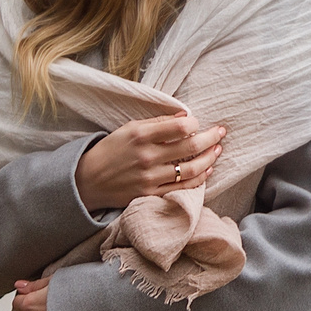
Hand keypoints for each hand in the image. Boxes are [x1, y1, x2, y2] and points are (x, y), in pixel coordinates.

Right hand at [73, 114, 227, 211]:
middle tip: (221, 132)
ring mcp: (150, 178)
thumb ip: (157, 123)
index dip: (194, 123)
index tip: (197, 122)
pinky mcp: (151, 194)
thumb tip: (185, 117)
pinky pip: (182, 187)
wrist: (88, 181)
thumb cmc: (111, 150)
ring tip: (218, 149)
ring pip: (191, 169)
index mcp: (140, 135)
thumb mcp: (129, 128)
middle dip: (211, 138)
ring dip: (209, 158)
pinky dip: (199, 178)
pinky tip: (207, 169)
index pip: (179, 127)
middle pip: (190, 147)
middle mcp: (147, 157)